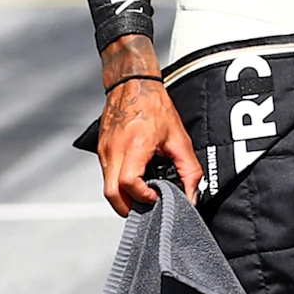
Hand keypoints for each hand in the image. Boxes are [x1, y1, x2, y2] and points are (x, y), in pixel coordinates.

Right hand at [95, 39, 200, 214]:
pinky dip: (119, 184)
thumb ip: (189, 170)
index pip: (129, 183)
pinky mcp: (101, 150)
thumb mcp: (179, 139)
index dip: (143, 197)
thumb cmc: (154, 106)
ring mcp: (104, 151)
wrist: (132, 85)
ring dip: (123, 197)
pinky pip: (106, 175)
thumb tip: (192, 195)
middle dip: (128, 208)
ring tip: (142, 194)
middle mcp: (114, 150)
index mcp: (134, 146)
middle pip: (111, 194)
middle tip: (145, 207)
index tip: (155, 196)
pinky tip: (134, 179)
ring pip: (107, 187)